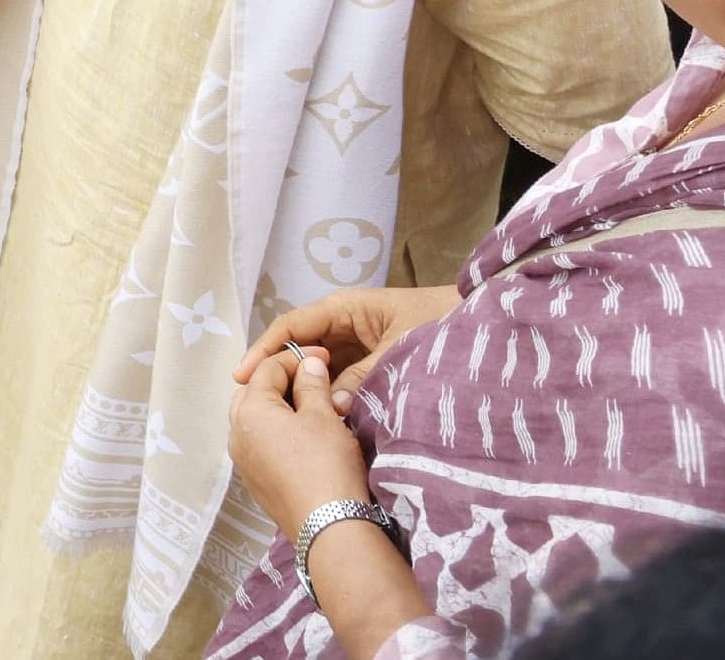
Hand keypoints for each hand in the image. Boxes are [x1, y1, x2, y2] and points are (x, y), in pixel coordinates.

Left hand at [228, 345, 376, 543]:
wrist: (328, 526)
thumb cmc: (327, 464)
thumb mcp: (324, 417)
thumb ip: (312, 386)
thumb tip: (307, 364)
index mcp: (249, 411)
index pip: (267, 369)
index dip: (296, 359)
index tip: (323, 357)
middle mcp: (235, 433)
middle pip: (254, 392)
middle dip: (282, 382)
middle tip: (315, 381)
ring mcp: (242, 460)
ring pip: (256, 420)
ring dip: (280, 408)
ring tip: (312, 408)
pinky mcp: (254, 481)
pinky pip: (260, 444)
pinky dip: (278, 432)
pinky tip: (303, 438)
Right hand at [234, 286, 456, 396]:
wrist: (481, 322)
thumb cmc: (440, 321)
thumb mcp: (401, 349)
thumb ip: (366, 376)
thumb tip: (334, 407)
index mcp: (343, 309)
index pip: (291, 327)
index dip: (264, 350)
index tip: (243, 377)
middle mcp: (343, 324)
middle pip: (299, 348)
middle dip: (278, 373)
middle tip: (255, 404)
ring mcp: (356, 344)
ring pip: (318, 366)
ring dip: (303, 387)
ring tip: (280, 414)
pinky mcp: (369, 361)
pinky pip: (339, 377)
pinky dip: (328, 394)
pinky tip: (318, 415)